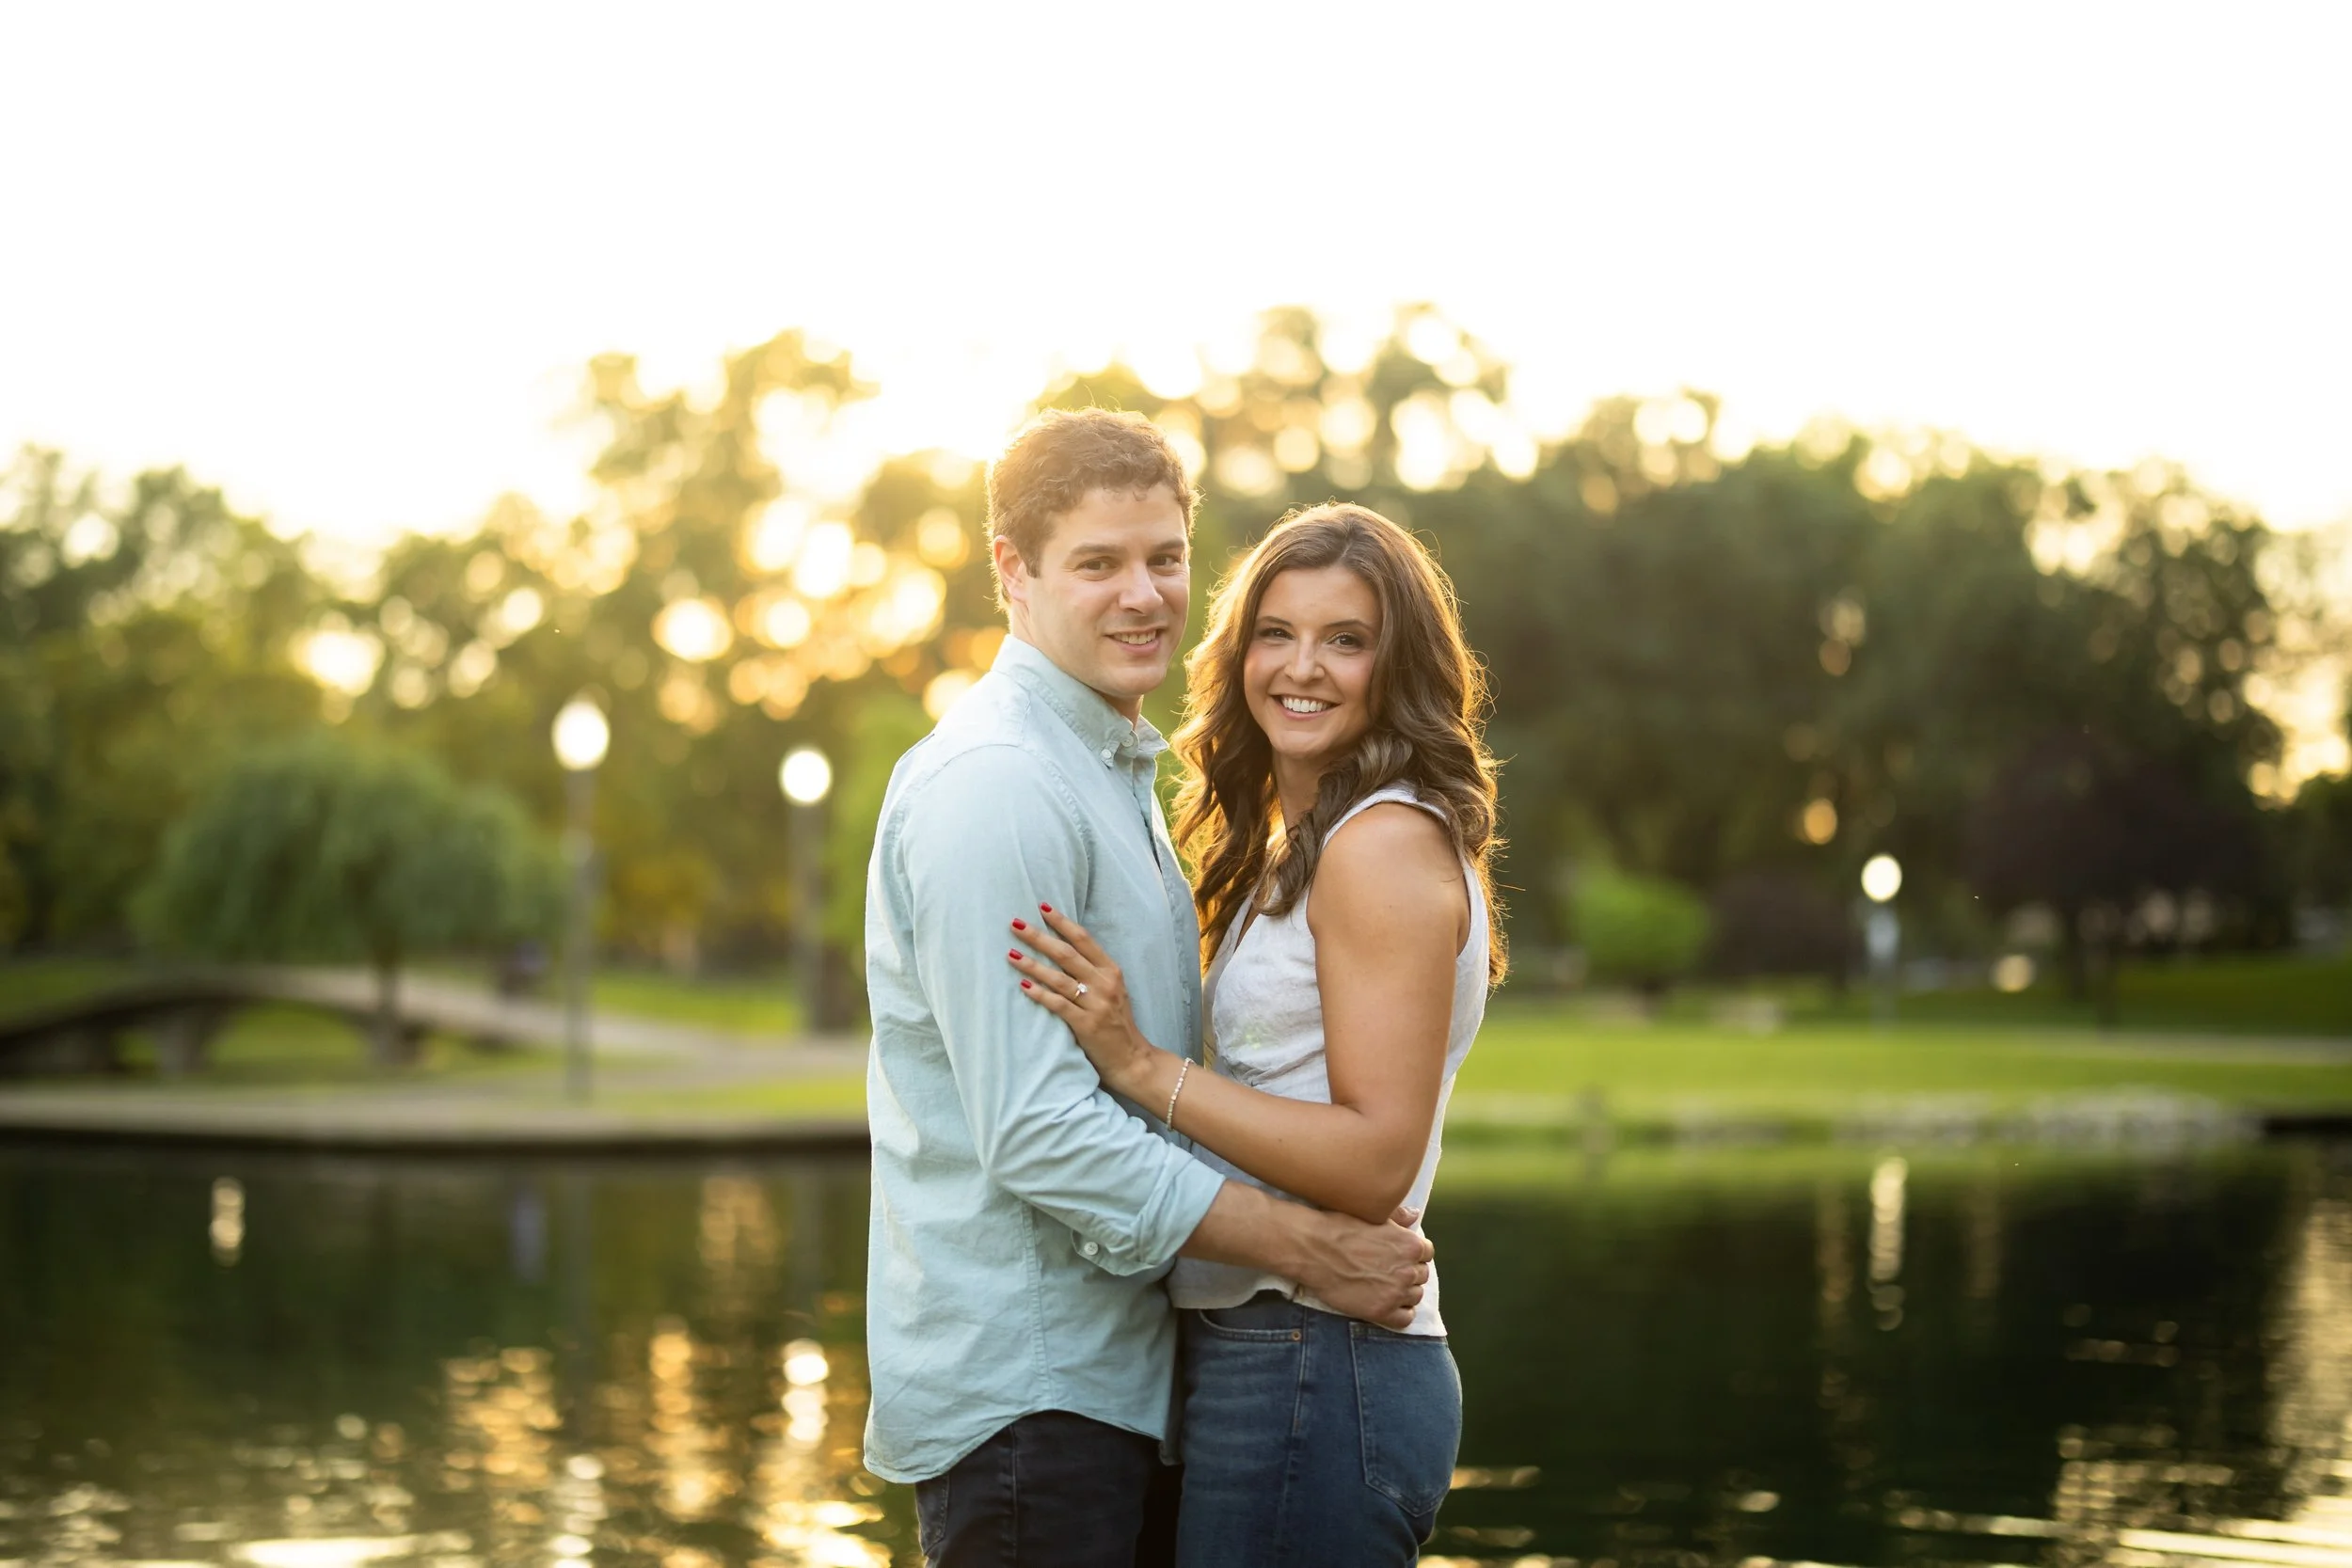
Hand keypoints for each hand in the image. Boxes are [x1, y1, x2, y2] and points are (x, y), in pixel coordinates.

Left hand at [1008, 904, 1159, 1097]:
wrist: (1132, 1058)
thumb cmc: (1117, 1023)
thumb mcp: (1113, 991)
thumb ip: (1092, 972)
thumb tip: (1061, 951)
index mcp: (1111, 971)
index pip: (1084, 939)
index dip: (1062, 922)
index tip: (1042, 907)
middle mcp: (1105, 983)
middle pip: (1066, 953)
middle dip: (1039, 937)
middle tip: (1016, 924)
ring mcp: (1096, 1004)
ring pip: (1058, 977)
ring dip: (1032, 964)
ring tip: (1011, 954)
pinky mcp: (1086, 1024)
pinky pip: (1058, 1004)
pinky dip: (1039, 993)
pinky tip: (1023, 985)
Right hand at [1297, 1209, 1432, 1329]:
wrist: (1313, 1249)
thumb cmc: (1340, 1227)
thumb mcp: (1373, 1215)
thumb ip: (1399, 1217)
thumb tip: (1416, 1215)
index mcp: (1410, 1245)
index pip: (1427, 1253)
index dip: (1413, 1253)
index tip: (1400, 1255)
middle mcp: (1408, 1270)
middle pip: (1422, 1275)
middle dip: (1409, 1272)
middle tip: (1389, 1270)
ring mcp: (1395, 1292)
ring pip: (1415, 1296)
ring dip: (1405, 1292)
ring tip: (1386, 1287)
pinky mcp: (1380, 1311)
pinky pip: (1405, 1319)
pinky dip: (1400, 1313)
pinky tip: (1387, 1304)